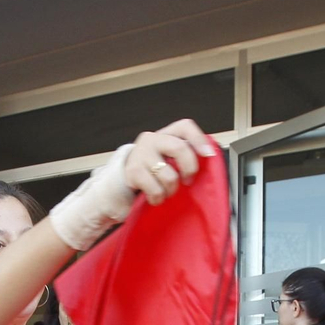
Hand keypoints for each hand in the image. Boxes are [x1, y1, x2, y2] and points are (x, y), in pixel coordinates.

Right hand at [48, 119, 216, 251]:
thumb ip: (181, 155)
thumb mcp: (164, 159)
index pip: (184, 127)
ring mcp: (141, 155)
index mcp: (163, 134)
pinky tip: (154, 197)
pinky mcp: (133, 172)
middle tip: (188, 181)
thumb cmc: (148, 173)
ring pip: (170, 175)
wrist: (117, 184)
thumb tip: (208, 158)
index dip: (199, 139)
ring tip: (166, 192)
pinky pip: (155, 189)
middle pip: (180, 148)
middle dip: (189, 169)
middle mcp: (151, 139)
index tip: (208, 154)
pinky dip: (158, 198)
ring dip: (171, 190)